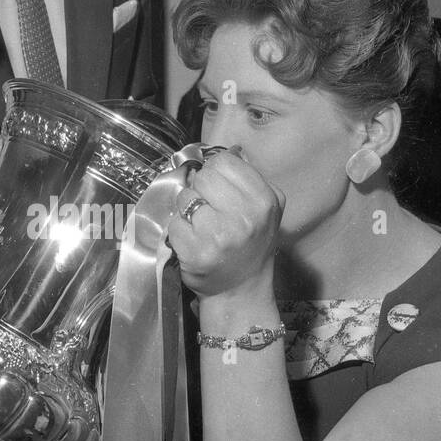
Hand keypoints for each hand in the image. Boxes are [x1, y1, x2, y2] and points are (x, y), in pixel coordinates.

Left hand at [165, 148, 284, 299]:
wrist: (240, 290)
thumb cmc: (251, 244)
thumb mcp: (266, 208)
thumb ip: (249, 177)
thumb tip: (225, 151)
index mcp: (263, 201)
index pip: (224, 162)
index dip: (216, 173)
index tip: (219, 189)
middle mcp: (243, 217)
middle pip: (203, 176)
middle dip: (201, 190)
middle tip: (209, 210)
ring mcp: (217, 236)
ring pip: (185, 198)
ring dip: (187, 210)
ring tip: (202, 226)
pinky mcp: (194, 252)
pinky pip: (174, 223)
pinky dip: (178, 231)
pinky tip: (193, 242)